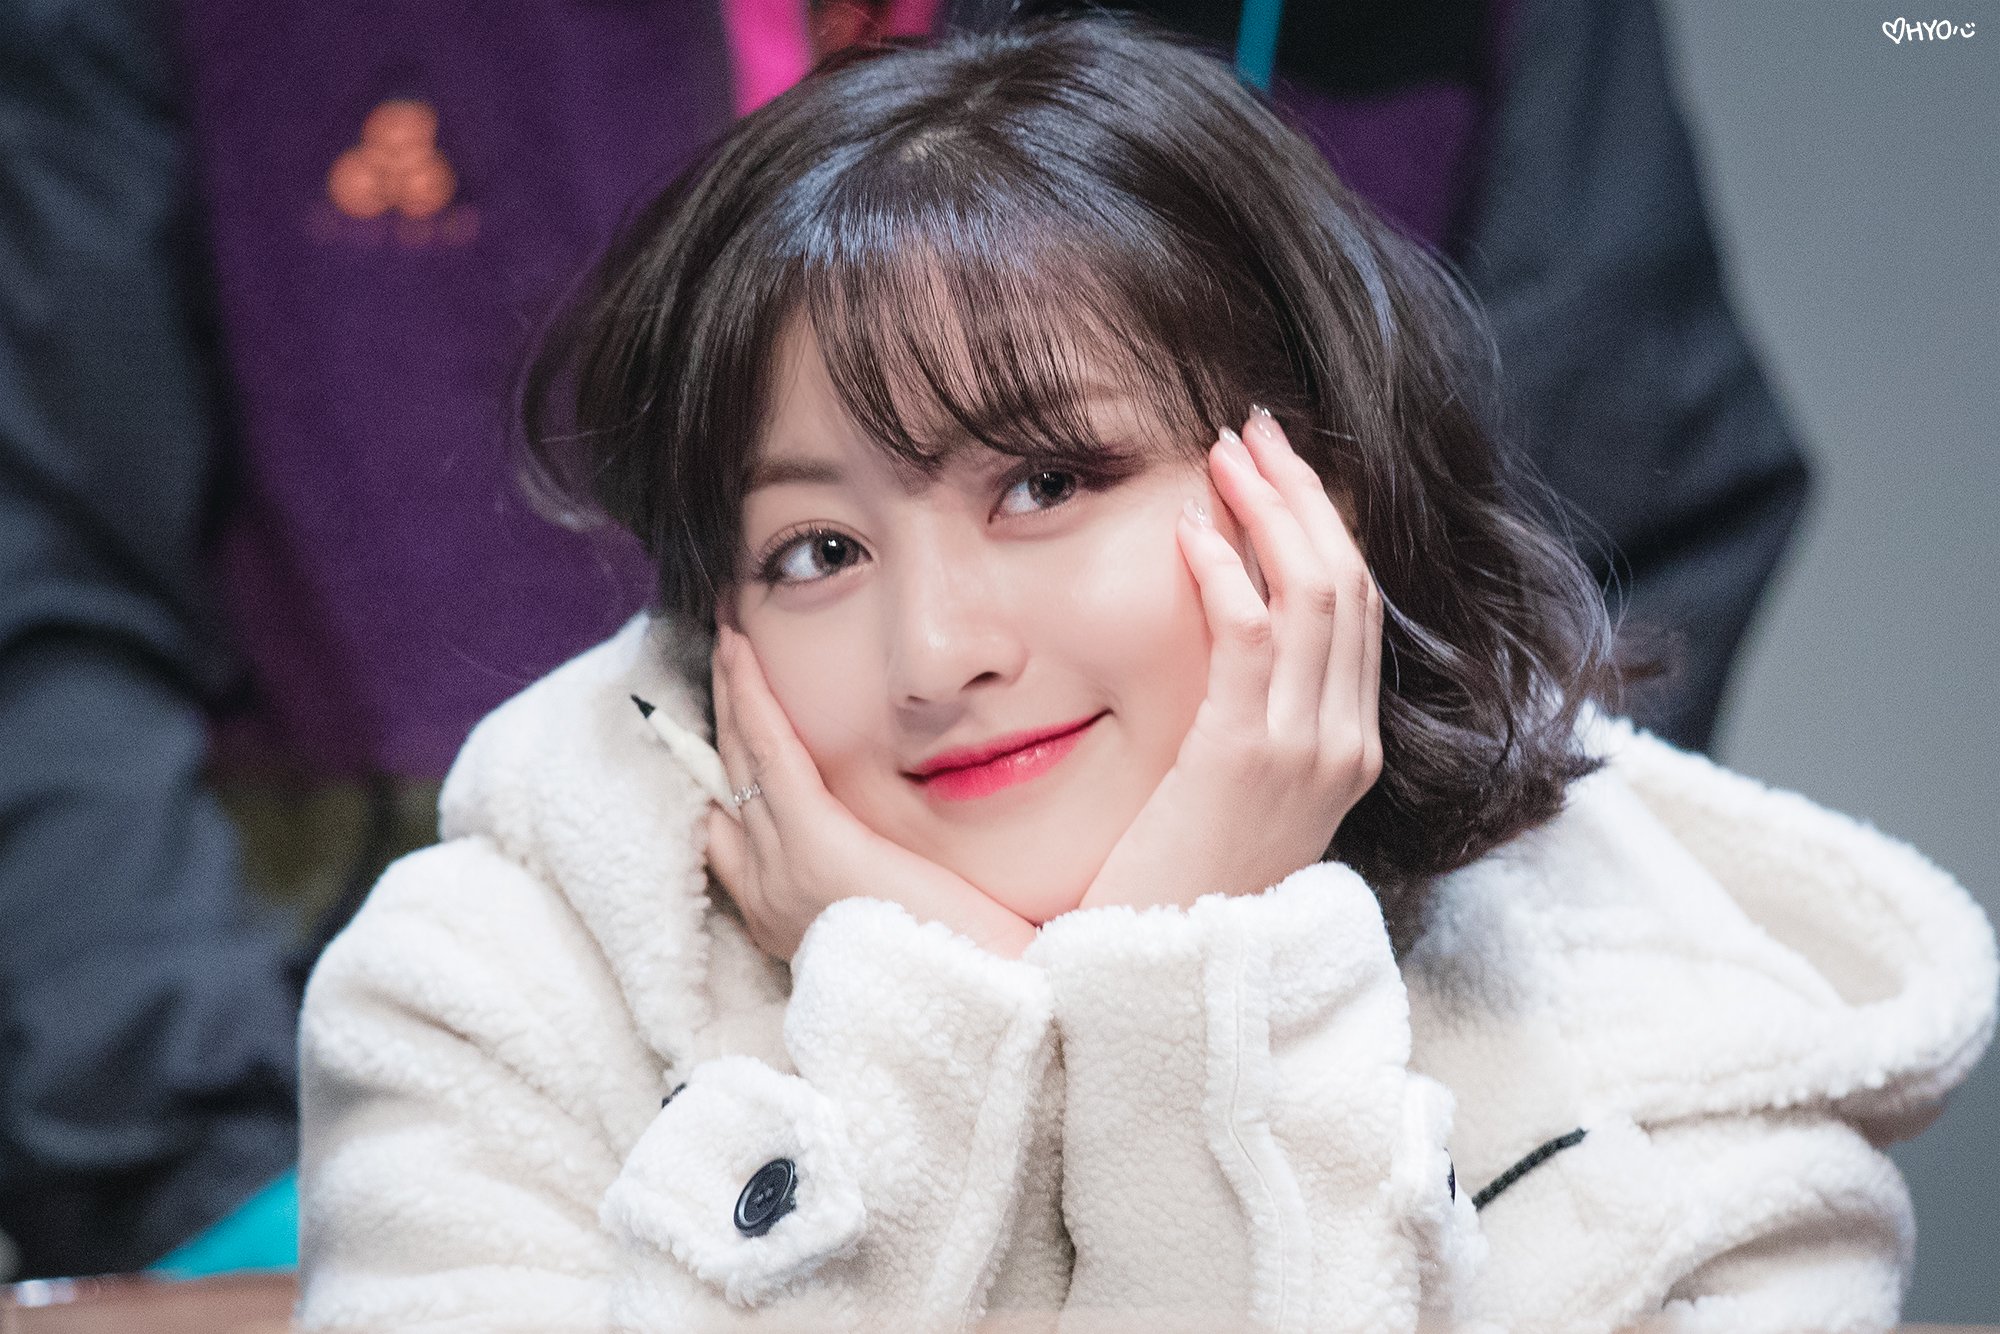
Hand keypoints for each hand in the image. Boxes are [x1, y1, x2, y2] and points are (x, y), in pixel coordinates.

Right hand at [704, 623, 1038, 960]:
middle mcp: (766, 894)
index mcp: (783, 916)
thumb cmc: (962, 961)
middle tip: (721, 652)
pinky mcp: (818, 846)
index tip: (725, 722)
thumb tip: (885, 836)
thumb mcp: (899, 916)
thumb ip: (875, 877)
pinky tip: (741, 651)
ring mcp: (783, 870)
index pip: (731, 830)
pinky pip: (768, 752)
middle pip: (726, 784)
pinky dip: (749, 696)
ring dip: (729, 690)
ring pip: (739, 758)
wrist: (984, 1000)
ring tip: (728, 636)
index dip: (722, 769)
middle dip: (719, 715)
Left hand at [1077, 407, 1383, 912]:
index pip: (1355, 607)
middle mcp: (1347, 742)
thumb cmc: (1182, 888)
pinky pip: (1252, 639)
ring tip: (1221, 454)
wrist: (1167, 985)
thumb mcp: (1232, 795)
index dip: (1319, 524)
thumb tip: (1219, 636)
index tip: (1273, 466)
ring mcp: (1309, 752)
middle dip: (1300, 494)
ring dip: (1267, 511)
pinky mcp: (1249, 761)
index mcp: (1348, 746)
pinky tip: (1189, 534)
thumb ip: (1244, 719)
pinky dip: (1225, 574)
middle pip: (1346, 582)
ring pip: (1314, 595)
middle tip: (1249, 430)